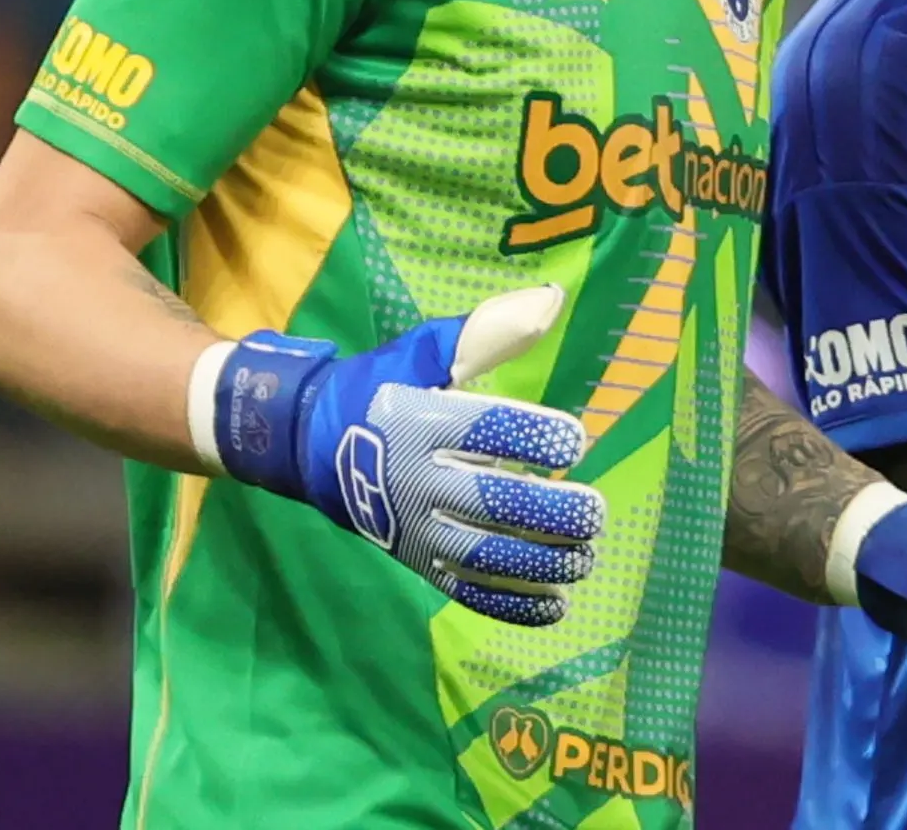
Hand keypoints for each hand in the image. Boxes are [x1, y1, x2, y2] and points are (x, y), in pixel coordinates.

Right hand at [207, 285, 605, 624]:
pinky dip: (512, 603)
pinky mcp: (416, 561)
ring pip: (483, 556)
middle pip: (491, 503)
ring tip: (585, 555)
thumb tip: (552, 302)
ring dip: (541, 563)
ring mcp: (414, 527)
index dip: (533, 436)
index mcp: (419, 420)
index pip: (483, 429)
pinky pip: (465, 590)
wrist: (311, 445)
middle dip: (551, 513)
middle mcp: (415, 478)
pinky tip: (556, 603)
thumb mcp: (426, 350)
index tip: (576, 439)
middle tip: (594, 512)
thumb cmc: (384, 387)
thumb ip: (489, 332)